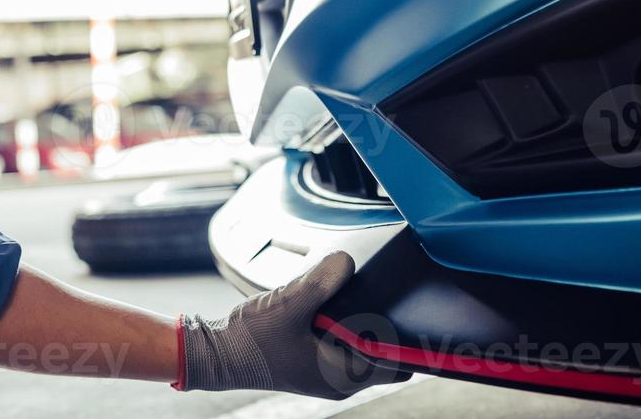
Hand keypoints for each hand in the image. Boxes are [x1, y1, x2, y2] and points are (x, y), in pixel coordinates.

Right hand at [176, 251, 406, 398]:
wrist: (216, 352)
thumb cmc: (251, 341)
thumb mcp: (290, 304)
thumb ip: (321, 282)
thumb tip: (346, 261)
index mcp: (343, 375)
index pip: (398, 363)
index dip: (413, 340)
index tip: (424, 313)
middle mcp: (340, 378)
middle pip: (385, 353)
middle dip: (390, 326)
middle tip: (392, 292)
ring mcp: (327, 369)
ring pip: (364, 345)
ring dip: (366, 322)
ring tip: (362, 292)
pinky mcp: (314, 358)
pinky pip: (344, 341)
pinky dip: (347, 323)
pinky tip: (336, 299)